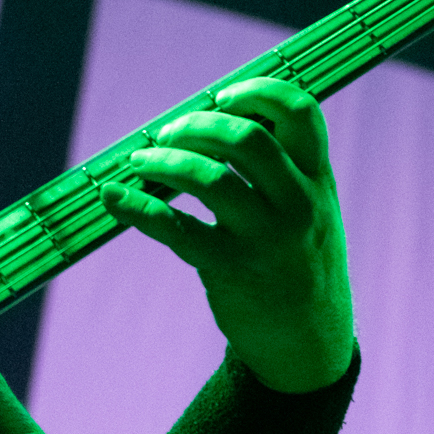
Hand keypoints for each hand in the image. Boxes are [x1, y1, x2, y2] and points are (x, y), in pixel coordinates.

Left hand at [100, 76, 354, 391]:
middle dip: (198, 125)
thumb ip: (282, 169)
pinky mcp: (230, 269)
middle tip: (171, 132)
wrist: (307, 342)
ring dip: (163, 161)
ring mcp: (265, 238)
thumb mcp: (311, 211)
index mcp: (318, 180)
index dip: (257, 91)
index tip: (221, 95)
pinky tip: (115, 198)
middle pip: (246, 139)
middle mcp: (298, 204)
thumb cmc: (296, 263)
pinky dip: (138, 208)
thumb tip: (213, 121)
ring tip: (140, 161)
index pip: (300, 113)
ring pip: (207, 178)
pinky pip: (175, 229)